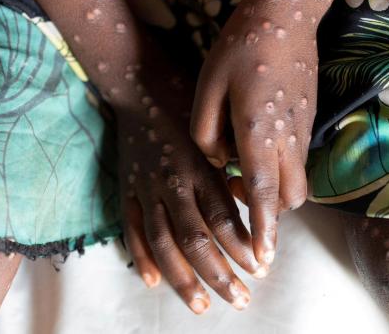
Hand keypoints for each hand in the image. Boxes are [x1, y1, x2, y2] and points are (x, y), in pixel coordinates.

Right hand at [117, 71, 263, 313]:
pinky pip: (132, 230)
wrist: (138, 83)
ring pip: (164, 244)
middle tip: (241, 299)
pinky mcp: (126, 189)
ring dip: (184, 279)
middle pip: (195, 240)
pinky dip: (142, 258)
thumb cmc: (187, 102)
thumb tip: (256, 204)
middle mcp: (172, 182)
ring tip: (203, 305)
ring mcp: (145, 189)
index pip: (223, 218)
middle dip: (219, 275)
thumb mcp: (217, 129)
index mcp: (199, 167)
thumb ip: (232, 168)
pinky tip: (153, 282)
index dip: (242, 248)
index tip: (261, 268)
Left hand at [190, 0, 319, 268]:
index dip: (263, 230)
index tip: (263, 259)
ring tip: (244, 169)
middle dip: (271, 214)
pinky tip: (256, 142)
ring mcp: (303, 128)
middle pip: (290, 198)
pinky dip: (280, 166)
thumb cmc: (240, 46)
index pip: (265, 195)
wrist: (285, 13)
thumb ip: (206, 133)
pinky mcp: (307, 117)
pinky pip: (298, 157)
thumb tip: (216, 162)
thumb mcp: (206, 86)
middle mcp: (288, 137)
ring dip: (276, 189)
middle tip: (242, 202)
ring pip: (298, 179)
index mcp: (258, 131)